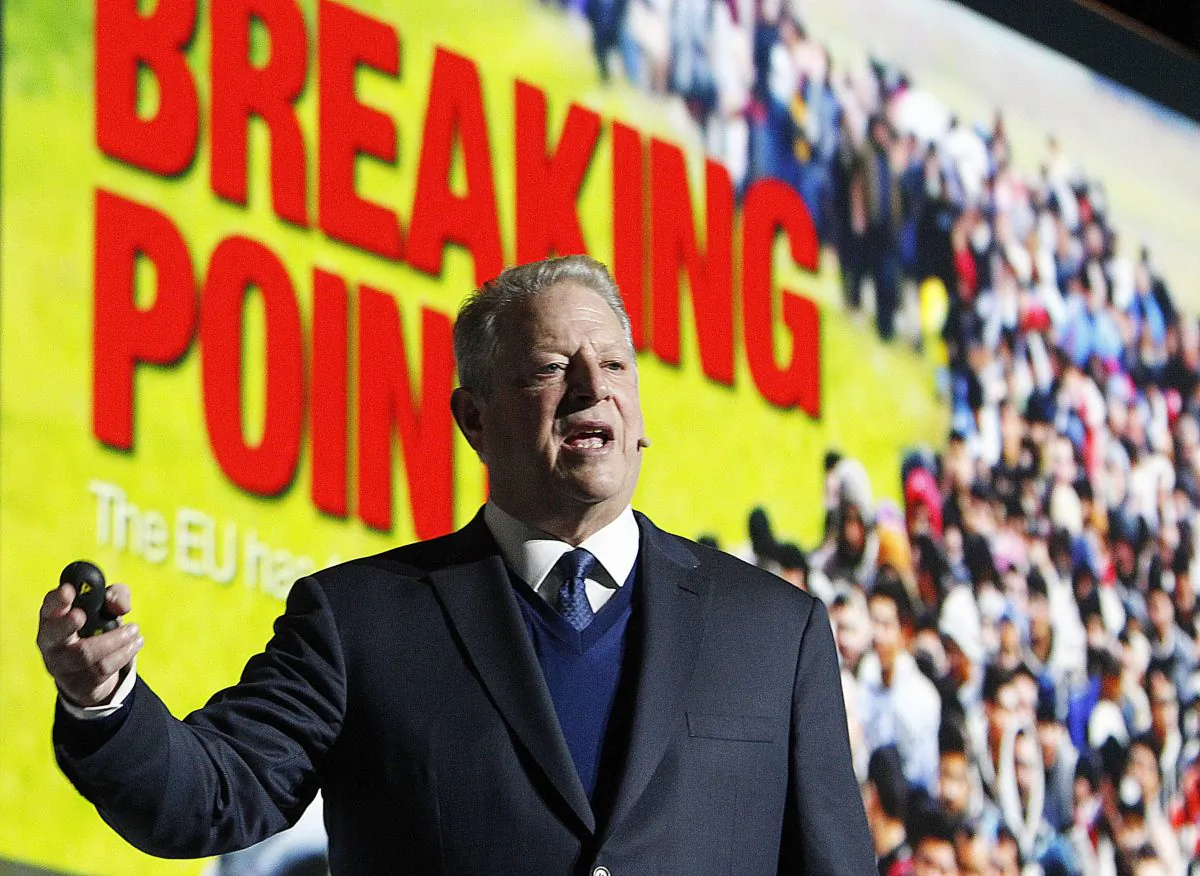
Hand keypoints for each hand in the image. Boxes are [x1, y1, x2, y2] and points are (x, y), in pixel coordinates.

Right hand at [37, 582, 141, 707]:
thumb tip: (117, 604)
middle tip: (81, 615)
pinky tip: (136, 644)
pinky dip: (124, 654)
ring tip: (134, 630)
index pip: (49, 607)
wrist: (94, 672)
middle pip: (54, 634)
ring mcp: (62, 665)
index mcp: (54, 618)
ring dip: (114, 640)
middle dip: (66, 623)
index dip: (56, 600)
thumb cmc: (97, 628)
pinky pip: (102, 669)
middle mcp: (51, 642)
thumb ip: (115, 596)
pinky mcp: (78, 683)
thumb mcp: (106, 608)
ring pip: (85, 653)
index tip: (68, 591)